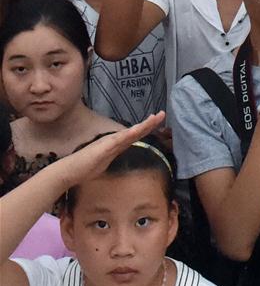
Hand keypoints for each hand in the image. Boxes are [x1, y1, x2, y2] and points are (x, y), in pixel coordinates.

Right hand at [51, 112, 165, 192]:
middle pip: (136, 131)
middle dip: (150, 123)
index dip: (146, 128)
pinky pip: (119, 139)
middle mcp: (114, 140)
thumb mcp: (103, 165)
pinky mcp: (104, 147)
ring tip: (155, 118)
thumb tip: (115, 160)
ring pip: (130, 132)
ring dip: (143, 125)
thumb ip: (111, 160)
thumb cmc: (85, 169)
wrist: (70, 171)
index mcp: (115, 145)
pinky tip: (138, 130)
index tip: (157, 122)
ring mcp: (109, 142)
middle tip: (163, 114)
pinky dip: (129, 134)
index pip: (134, 136)